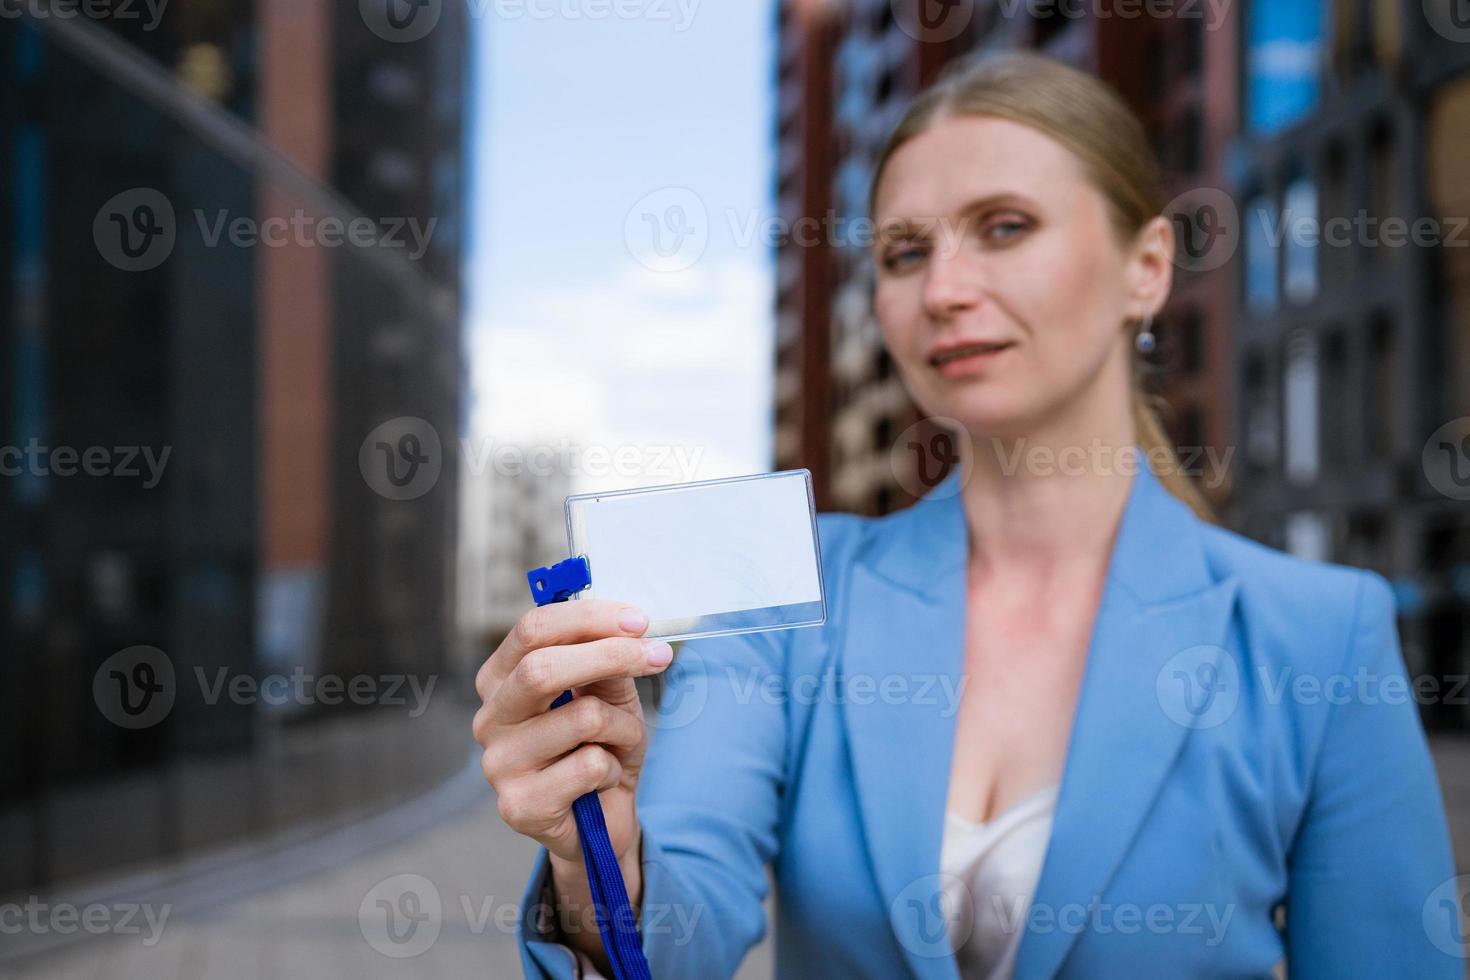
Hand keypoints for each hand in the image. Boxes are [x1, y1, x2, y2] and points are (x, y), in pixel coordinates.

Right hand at [473, 599, 672, 872]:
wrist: (601, 821)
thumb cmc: (600, 747)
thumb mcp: (609, 695)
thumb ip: (608, 661)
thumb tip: (624, 629)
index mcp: (501, 679)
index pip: (532, 630)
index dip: (588, 618)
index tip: (637, 620)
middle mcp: (490, 717)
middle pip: (543, 668)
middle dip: (610, 655)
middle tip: (658, 655)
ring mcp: (498, 763)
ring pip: (582, 718)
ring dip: (624, 727)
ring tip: (622, 743)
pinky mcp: (518, 805)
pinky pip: (589, 766)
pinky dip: (613, 768)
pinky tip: (601, 782)